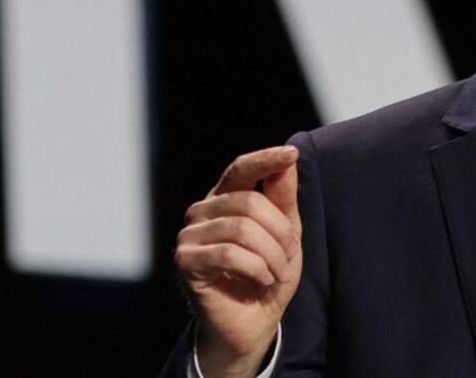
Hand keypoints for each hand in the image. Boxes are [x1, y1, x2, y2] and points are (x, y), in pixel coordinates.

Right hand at [175, 146, 302, 377]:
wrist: (254, 323)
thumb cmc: (268, 274)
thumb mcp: (286, 233)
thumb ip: (283, 197)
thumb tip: (287, 159)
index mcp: (225, 198)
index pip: (241, 169)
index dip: (265, 160)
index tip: (290, 154)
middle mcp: (203, 211)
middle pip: (249, 202)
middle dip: (279, 232)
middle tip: (289, 257)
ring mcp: (190, 235)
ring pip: (241, 229)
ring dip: (272, 254)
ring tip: (277, 273)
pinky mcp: (185, 260)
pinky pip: (228, 253)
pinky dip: (256, 268)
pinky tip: (262, 280)